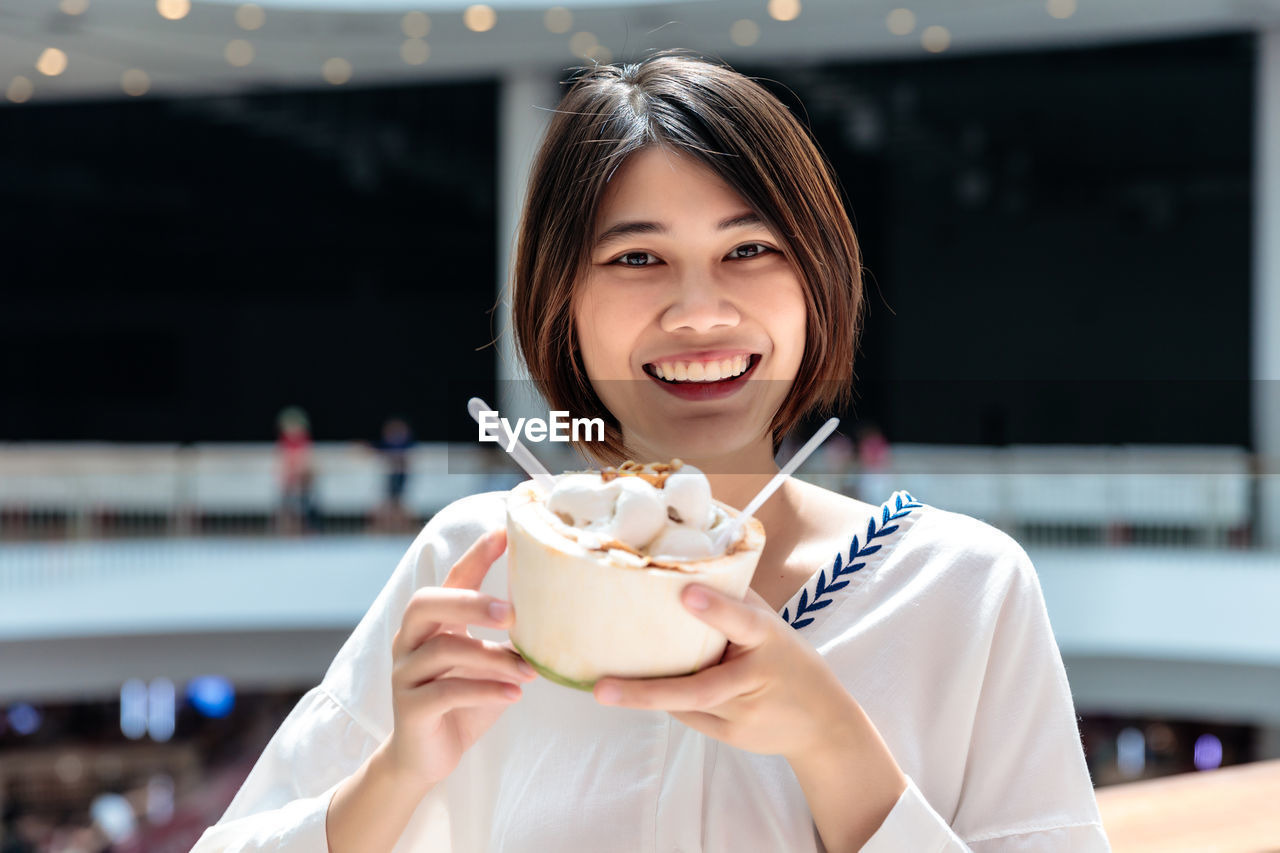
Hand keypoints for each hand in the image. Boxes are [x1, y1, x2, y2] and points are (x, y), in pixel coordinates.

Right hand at [384, 529, 536, 788]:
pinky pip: (447, 692)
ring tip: (531, 670)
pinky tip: (515, 693)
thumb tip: (559, 616)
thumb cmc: (464, 702)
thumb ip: (506, 640)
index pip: (451, 580)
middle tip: (512, 612)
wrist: (426, 759)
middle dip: (470, 601)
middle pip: (426, 603)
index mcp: (431, 624)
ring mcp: (405, 675)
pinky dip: (485, 690)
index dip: (476, 556)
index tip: (504, 532)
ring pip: (444, 650)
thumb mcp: (487, 665)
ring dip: (493, 657)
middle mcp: (410, 642)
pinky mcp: (410, 709)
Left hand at [592, 584, 862, 761]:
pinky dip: (669, 699)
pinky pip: (689, 715)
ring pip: (684, 703)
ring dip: (646, 694)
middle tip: (601, 688)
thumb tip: (686, 566)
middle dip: (647, 691)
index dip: (717, 609)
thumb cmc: (788, 659)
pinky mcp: (732, 736)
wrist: (824, 723)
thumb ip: (734, 602)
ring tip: (606, 688)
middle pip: (699, 688)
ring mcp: (742, 714)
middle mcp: (753, 679)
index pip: (742, 622)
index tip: (687, 593)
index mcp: (767, 639)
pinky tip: (649, 689)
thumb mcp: (771, 626)